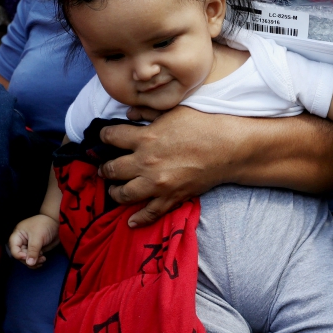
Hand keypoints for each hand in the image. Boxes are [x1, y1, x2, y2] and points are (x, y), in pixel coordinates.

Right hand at [9, 214, 59, 267]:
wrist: (55, 222)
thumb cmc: (44, 225)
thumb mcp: (38, 237)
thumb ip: (33, 250)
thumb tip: (29, 263)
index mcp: (17, 236)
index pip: (14, 249)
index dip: (20, 255)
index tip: (28, 258)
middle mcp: (21, 242)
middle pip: (20, 256)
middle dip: (29, 260)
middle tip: (39, 260)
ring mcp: (28, 247)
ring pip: (27, 259)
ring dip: (34, 262)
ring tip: (43, 259)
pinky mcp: (34, 250)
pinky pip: (33, 258)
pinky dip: (37, 261)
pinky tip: (43, 259)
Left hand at [97, 108, 332, 226]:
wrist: (229, 148)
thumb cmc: (204, 125)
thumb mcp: (174, 111)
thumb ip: (148, 113)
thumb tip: (128, 113)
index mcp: (144, 137)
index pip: (110, 136)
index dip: (104, 136)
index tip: (104, 136)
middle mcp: (145, 162)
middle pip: (111, 168)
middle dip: (105, 167)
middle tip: (106, 166)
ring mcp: (157, 183)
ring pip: (123, 194)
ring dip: (115, 191)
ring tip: (115, 189)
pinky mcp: (171, 197)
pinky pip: (149, 213)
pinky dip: (138, 219)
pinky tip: (130, 222)